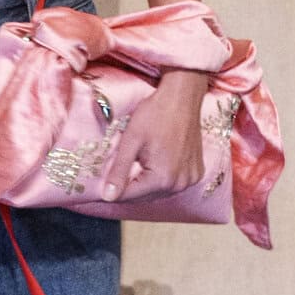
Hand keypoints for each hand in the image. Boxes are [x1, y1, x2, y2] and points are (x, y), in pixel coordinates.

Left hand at [99, 67, 206, 200]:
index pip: (130, 195)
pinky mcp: (196, 172)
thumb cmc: (154, 115)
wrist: (182, 98)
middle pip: (145, 196)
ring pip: (158, 191)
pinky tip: (154, 164)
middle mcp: (180, 184)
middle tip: (113, 176)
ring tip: (135, 166)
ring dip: (145, 184)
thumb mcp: (130, 142)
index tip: (98, 191)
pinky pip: (172, 183)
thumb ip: (119, 171)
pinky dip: (161, 178)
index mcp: (163, 178)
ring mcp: (191, 179)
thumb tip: (107, 197)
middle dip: (128, 187)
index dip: (112, 192)